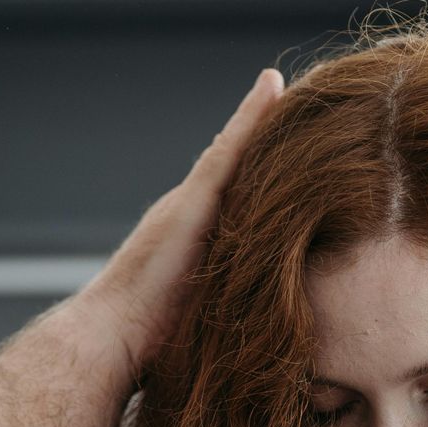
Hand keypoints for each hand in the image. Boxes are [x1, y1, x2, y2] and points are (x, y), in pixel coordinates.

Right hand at [74, 68, 283, 369]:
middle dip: (274, 131)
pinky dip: (250, 117)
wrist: (113, 337)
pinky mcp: (193, 200)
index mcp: (198, 235)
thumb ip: (229, 302)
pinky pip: (229, 150)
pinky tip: (272, 88)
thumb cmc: (155, 344)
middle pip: (243, 163)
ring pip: (239, 150)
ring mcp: (190, 201)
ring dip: (268, 116)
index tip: (301, 142)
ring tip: (303, 82)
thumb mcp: (208, 316)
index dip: (268, 165)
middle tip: (315, 97)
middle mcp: (193, 209)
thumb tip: (260, 330)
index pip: (241, 191)